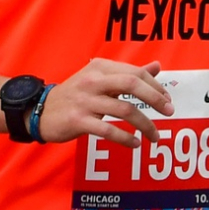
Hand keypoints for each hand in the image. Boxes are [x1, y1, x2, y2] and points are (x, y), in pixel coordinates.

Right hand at [38, 58, 168, 145]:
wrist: (38, 111)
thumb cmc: (76, 95)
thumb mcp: (100, 79)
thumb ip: (129, 74)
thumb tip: (158, 66)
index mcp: (101, 67)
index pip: (136, 73)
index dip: (156, 87)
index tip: (167, 100)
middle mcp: (93, 81)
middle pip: (132, 85)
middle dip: (155, 99)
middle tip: (170, 112)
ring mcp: (84, 101)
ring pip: (124, 110)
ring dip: (145, 125)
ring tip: (155, 136)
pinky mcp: (77, 120)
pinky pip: (108, 130)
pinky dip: (126, 138)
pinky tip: (135, 143)